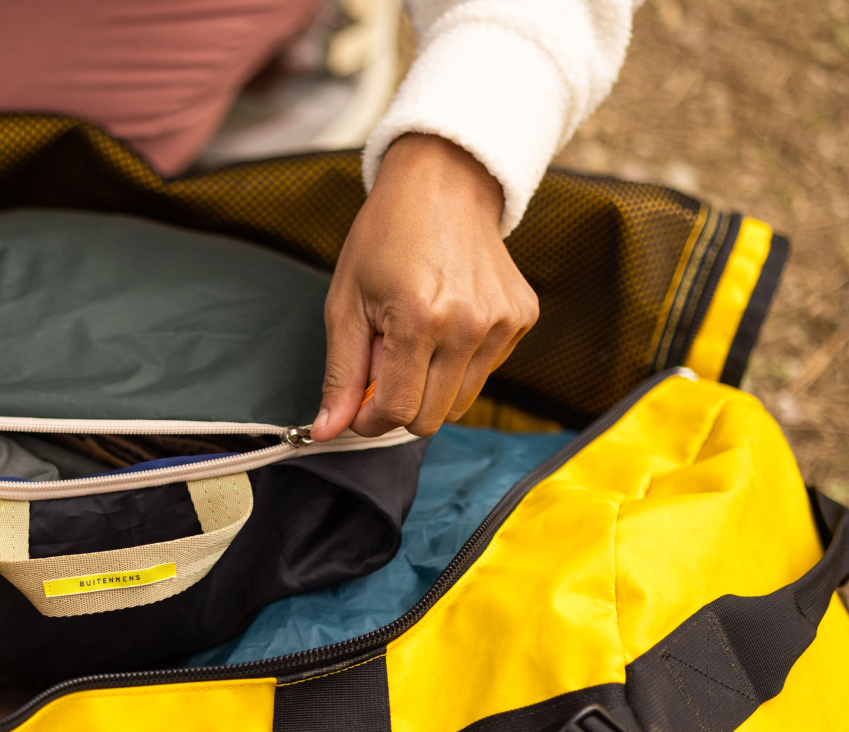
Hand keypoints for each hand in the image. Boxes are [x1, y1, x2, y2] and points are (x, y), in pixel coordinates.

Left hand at [311, 134, 538, 439]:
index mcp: (421, 320)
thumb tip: (326, 430)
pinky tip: (444, 322)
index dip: (370, 421)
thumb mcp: (346, 304)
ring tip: (413, 337)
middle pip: (432, 418)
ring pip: (460, 402)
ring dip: (429, 385)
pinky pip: (484, 372)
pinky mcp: (522, 318)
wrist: (443, 183)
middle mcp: (470, 325)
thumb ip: (340, 374)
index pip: (398, 413)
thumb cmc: (386, 237)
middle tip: (383, 361)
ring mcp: (503, 323)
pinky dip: (458, 363)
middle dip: (399, 405)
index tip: (357, 407)